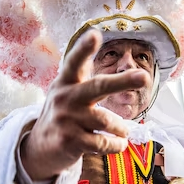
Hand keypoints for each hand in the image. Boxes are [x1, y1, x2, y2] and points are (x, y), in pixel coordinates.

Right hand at [20, 30, 148, 180]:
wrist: (40, 148)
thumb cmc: (63, 113)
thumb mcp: (66, 88)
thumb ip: (81, 69)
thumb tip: (94, 35)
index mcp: (66, 81)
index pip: (75, 61)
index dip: (84, 48)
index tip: (94, 34)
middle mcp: (65, 97)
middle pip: (98, 87)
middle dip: (122, 81)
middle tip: (143, 76)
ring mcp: (66, 120)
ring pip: (107, 121)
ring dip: (121, 128)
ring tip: (123, 132)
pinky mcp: (70, 141)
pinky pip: (104, 143)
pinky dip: (116, 145)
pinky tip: (117, 144)